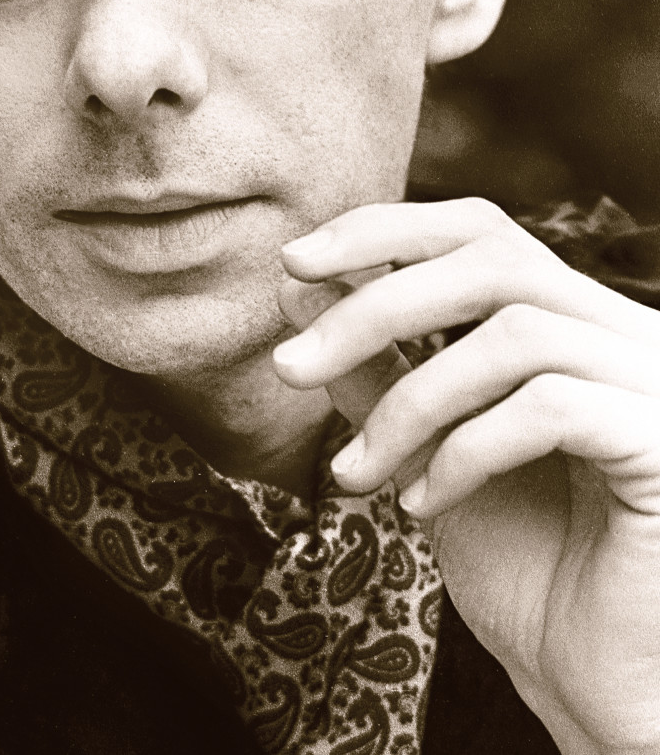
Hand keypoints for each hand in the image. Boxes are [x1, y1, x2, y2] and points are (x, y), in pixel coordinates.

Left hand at [274, 198, 659, 754]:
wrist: (593, 680)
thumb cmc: (523, 565)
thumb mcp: (422, 449)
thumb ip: (376, 368)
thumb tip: (300, 284)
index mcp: (575, 324)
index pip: (482, 231)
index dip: (385, 231)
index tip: (293, 263)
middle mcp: (627, 337)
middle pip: (494, 261)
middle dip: (372, 308)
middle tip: (288, 368)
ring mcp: (656, 386)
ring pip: (515, 336)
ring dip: (407, 404)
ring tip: (354, 474)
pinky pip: (549, 408)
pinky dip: (464, 451)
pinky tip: (422, 505)